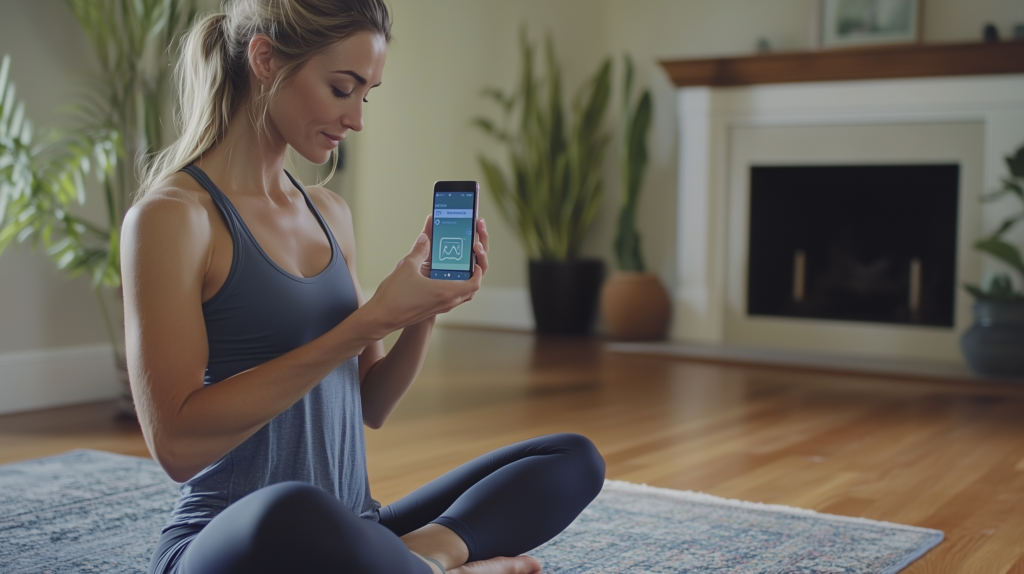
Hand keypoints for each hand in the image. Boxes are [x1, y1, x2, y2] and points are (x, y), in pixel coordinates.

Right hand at [363, 221, 486, 335]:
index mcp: (446, 292)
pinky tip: (441, 273)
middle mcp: (447, 302)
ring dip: (463, 279)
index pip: (474, 282)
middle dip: (474, 271)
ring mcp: (439, 307)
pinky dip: (451, 284)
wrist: (380, 318)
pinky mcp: (432, 309)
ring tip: (458, 263)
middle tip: (470, 257)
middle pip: (470, 288)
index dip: (479, 269)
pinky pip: (449, 296)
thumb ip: (420, 249)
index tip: (475, 257)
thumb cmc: (394, 296)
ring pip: (460, 293)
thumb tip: (426, 237)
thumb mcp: (407, 266)